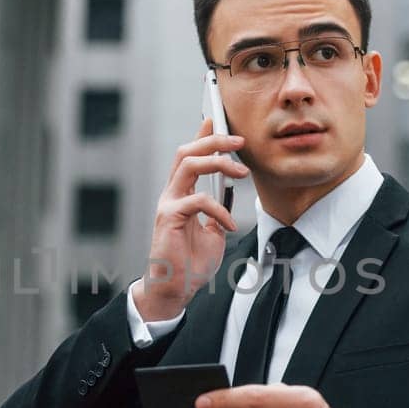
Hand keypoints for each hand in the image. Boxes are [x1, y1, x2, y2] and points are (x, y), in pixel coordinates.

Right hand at [133, 118, 249, 321]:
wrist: (175, 288)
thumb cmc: (190, 263)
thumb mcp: (213, 232)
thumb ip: (218, 211)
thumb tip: (229, 194)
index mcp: (181, 194)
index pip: (190, 155)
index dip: (202, 135)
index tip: (216, 119)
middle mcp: (171, 193)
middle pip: (187, 151)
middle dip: (213, 140)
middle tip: (239, 141)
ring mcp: (168, 203)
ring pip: (188, 164)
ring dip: (218, 161)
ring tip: (240, 172)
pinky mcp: (169, 217)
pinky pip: (197, 200)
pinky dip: (219, 209)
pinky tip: (230, 225)